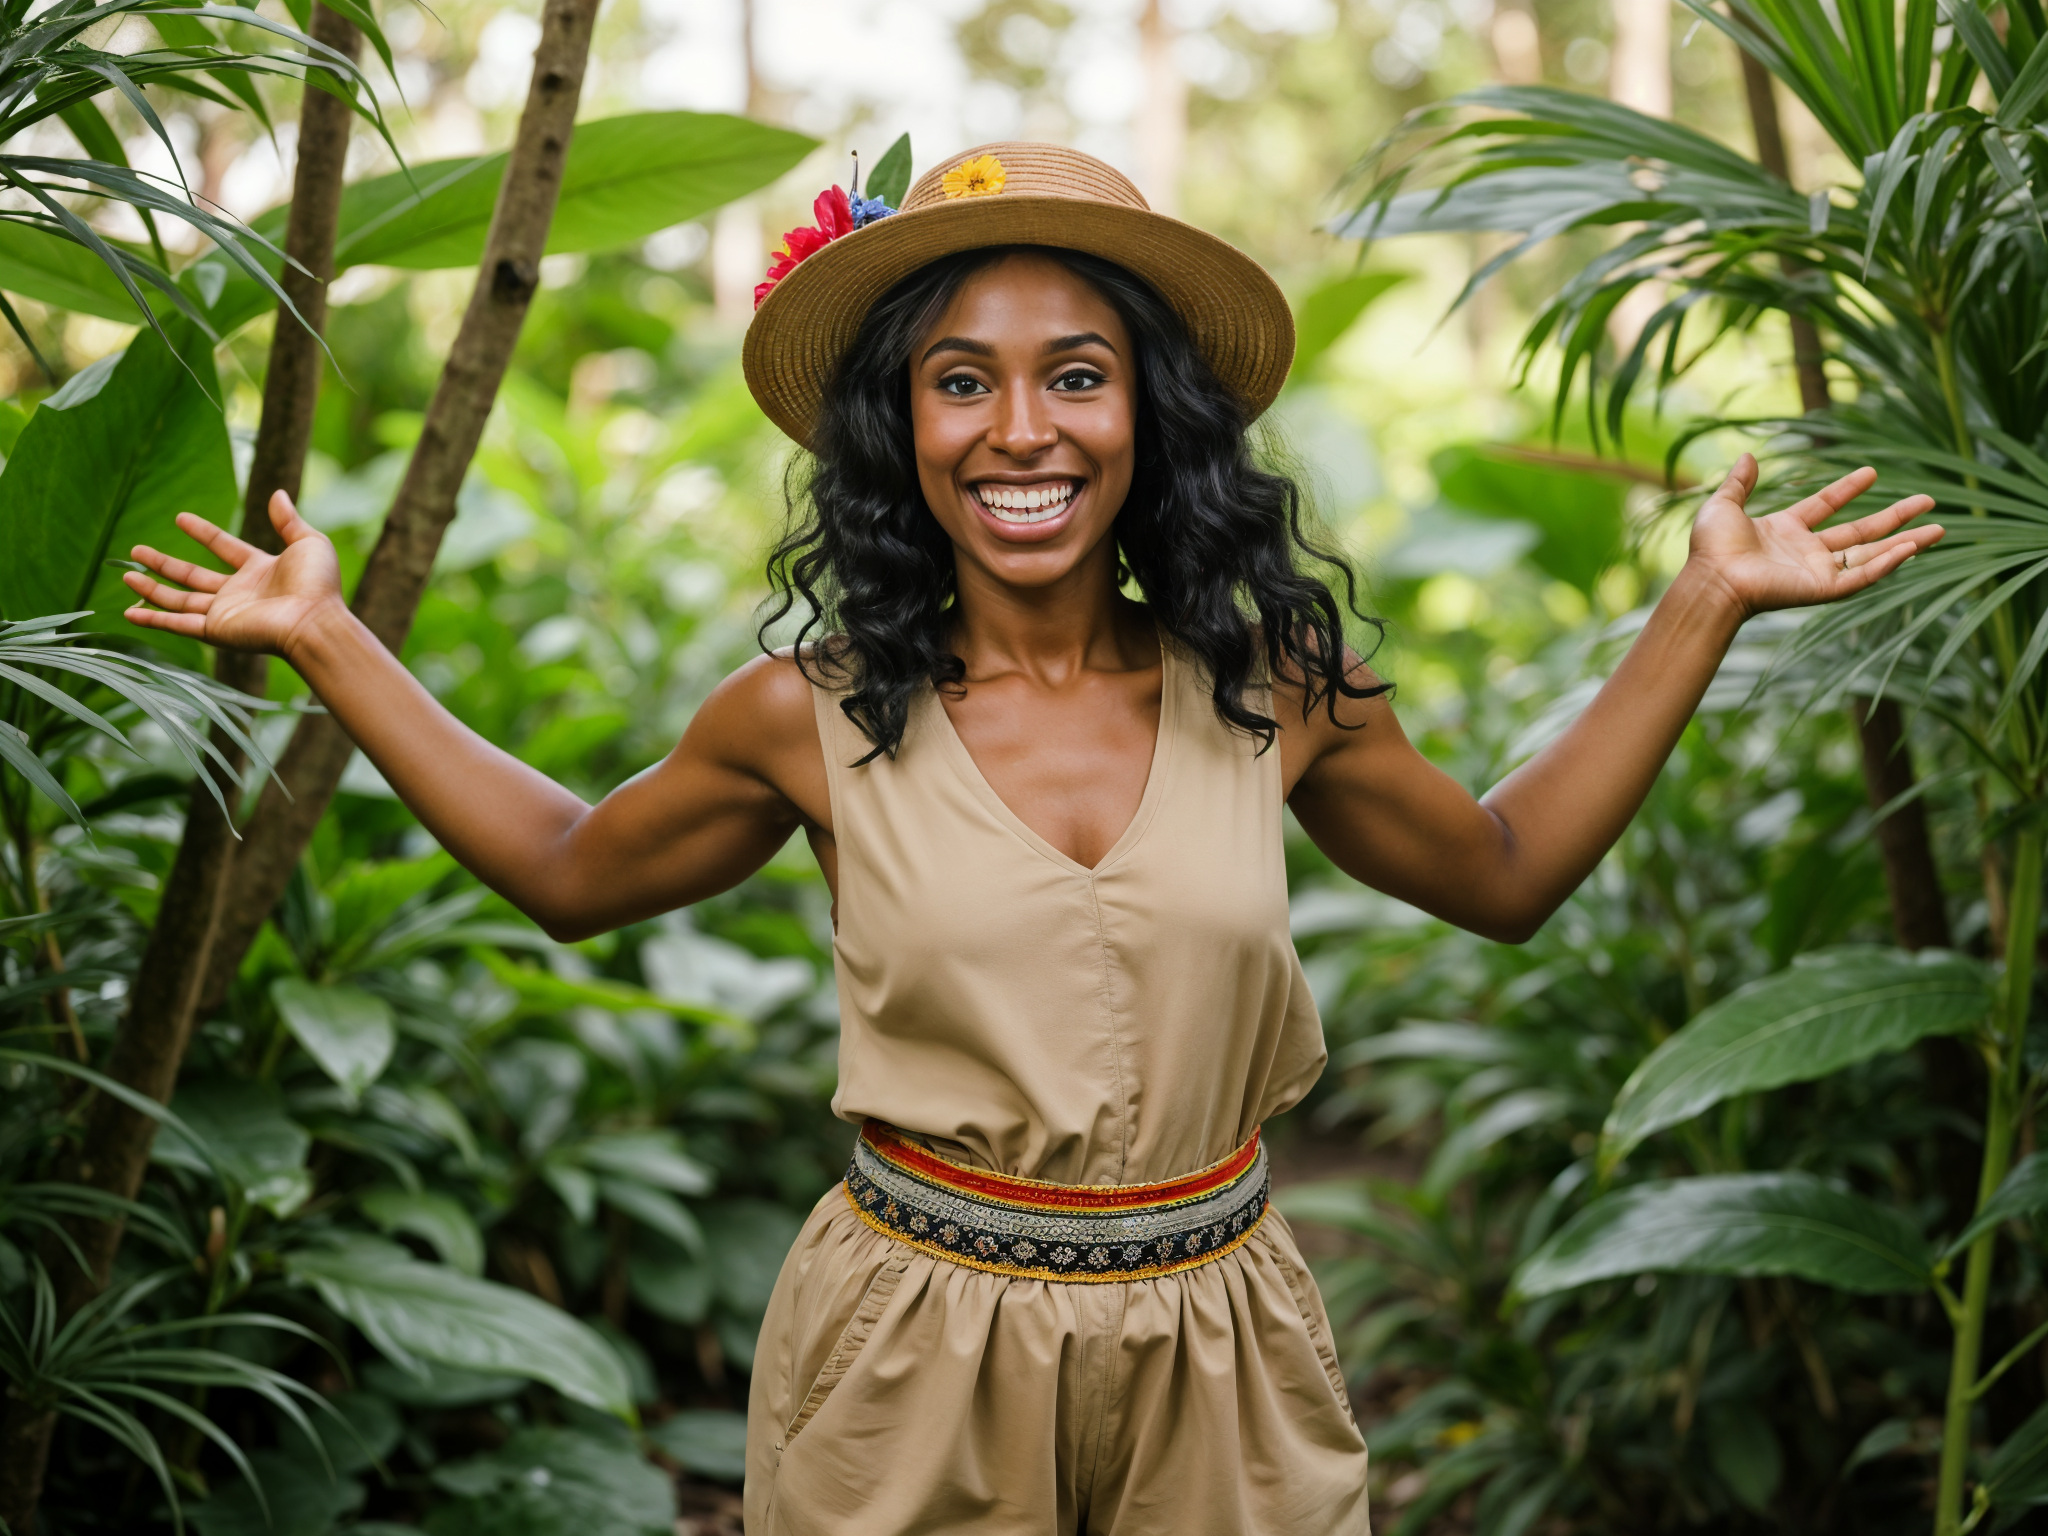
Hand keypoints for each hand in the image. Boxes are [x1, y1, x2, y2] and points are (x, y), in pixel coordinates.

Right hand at [123, 491, 342, 658]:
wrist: (314, 621)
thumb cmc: (317, 585)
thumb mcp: (308, 542)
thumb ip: (288, 521)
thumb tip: (277, 493)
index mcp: (260, 570)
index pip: (224, 547)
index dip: (203, 533)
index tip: (180, 518)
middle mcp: (239, 593)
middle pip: (193, 577)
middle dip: (164, 564)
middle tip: (136, 550)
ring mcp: (225, 613)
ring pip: (179, 600)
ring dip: (152, 589)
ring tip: (126, 575)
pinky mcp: (216, 631)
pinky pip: (177, 624)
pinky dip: (153, 620)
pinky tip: (129, 613)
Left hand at [1686, 455, 1942, 617]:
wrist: (1713, 578)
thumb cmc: (1712, 548)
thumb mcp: (1724, 505)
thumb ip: (1739, 483)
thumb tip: (1746, 455)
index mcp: (1785, 531)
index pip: (1826, 506)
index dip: (1848, 488)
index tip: (1872, 471)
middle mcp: (1806, 552)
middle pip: (1861, 532)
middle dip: (1895, 517)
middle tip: (1928, 501)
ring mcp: (1818, 571)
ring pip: (1872, 556)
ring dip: (1906, 543)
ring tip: (1940, 529)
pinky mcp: (1824, 589)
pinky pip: (1863, 575)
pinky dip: (1888, 563)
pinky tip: (1911, 548)